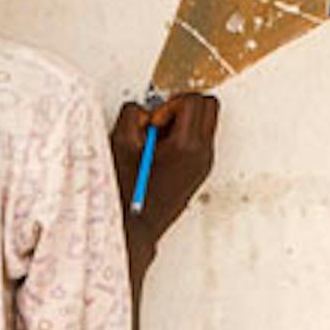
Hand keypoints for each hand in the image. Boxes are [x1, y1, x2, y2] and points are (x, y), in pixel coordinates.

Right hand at [111, 93, 217, 254]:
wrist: (133, 228)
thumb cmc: (127, 194)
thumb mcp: (121, 143)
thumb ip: (133, 115)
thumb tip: (143, 112)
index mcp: (188, 146)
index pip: (194, 100)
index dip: (168, 105)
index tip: (153, 124)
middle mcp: (202, 155)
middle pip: (209, 107)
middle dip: (182, 108)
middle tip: (159, 124)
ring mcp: (202, 165)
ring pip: (204, 124)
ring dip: (181, 124)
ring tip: (156, 143)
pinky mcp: (197, 173)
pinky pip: (197, 142)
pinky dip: (181, 139)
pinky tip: (159, 155)